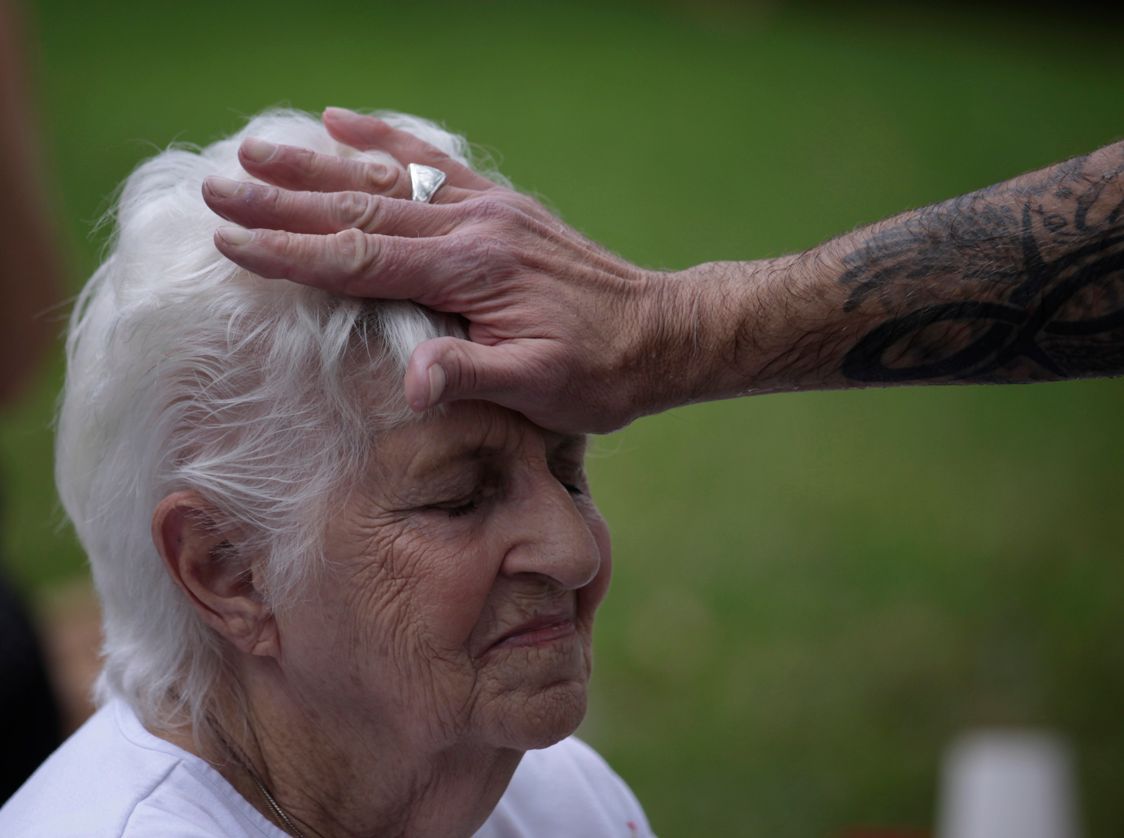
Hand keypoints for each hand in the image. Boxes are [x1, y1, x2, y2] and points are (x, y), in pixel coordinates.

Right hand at [202, 107, 677, 433]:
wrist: (661, 333)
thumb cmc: (600, 373)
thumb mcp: (542, 389)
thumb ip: (475, 375)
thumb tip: (412, 380)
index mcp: (471, 272)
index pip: (361, 259)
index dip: (291, 253)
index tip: (230, 241)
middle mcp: (473, 226)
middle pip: (360, 209)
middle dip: (283, 203)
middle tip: (217, 188)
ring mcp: (487, 209)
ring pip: (388, 180)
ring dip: (318, 166)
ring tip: (256, 150)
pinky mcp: (500, 207)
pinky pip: (434, 164)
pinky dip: (385, 141)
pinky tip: (345, 122)